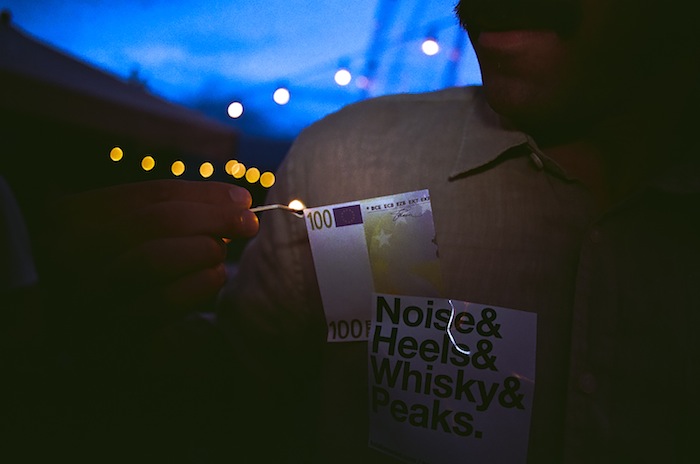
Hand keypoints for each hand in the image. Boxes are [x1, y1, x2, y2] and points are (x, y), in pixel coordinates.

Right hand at [48, 179, 258, 330]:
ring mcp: (84, 294)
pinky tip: (212, 278)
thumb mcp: (129, 231)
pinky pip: (161, 303)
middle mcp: (67, 253)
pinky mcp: (106, 332)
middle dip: (214, 218)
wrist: (84, 335)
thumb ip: (173, 213)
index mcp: (70, 215)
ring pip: (155, 258)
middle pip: (157, 221)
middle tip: (248, 224)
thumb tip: (238, 203)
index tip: (244, 199)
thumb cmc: (116, 270)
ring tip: (218, 255)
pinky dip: (198, 286)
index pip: (153, 194)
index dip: (207, 195)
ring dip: (204, 251)